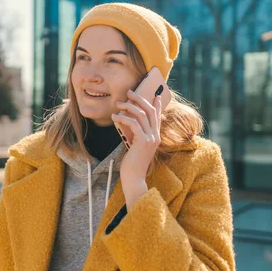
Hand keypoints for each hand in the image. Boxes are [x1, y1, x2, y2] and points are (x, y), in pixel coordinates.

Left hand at [112, 90, 161, 206]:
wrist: (134, 178)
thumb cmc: (132, 164)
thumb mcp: (135, 146)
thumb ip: (136, 135)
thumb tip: (128, 122)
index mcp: (155, 136)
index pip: (157, 116)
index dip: (155, 104)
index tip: (153, 94)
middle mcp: (155, 136)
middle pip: (149, 111)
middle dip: (139, 99)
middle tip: (129, 92)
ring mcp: (150, 138)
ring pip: (141, 115)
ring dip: (128, 107)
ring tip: (117, 104)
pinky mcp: (143, 142)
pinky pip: (133, 123)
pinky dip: (123, 118)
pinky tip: (114, 117)